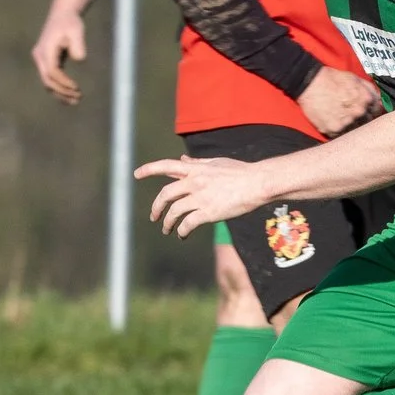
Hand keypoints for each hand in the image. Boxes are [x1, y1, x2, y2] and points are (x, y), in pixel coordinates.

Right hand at [32, 10, 86, 104]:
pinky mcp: (47, 62)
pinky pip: (51, 79)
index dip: (63, 82)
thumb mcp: (76, 30)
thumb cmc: (70, 22)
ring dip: (60, 93)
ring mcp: (42, 60)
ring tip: (76, 100)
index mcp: (45, 50)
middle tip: (78, 97)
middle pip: (47, 80)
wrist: (62, 15)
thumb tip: (79, 58)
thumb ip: (78, 43)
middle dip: (62, 91)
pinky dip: (59, 88)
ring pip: (48, 82)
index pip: (51, 71)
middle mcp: (40, 56)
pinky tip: (71, 95)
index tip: (76, 87)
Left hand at [137, 155, 267, 236]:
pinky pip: (188, 224)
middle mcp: (194, 182)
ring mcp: (201, 197)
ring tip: (167, 230)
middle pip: (165, 194)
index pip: (166, 166)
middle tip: (154, 216)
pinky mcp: (209, 212)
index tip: (136, 174)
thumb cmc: (241, 172)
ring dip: (168, 223)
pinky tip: (182, 235)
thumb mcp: (216, 162)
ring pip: (174, 212)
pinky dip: (182, 231)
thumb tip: (183, 159)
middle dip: (156, 207)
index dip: (149, 169)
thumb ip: (197, 162)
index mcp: (196, 168)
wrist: (258, 183)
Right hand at [298, 65, 384, 136]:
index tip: (367, 111)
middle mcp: (358, 113)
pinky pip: (340, 136)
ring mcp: (346, 123)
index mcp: (366, 100)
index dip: (372, 111)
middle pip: (367, 123)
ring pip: (355, 131)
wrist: (309, 82)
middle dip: (362, 120)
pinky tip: (334, 122)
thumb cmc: (332, 78)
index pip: (377, 112)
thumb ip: (370, 90)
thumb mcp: (355, 79)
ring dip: (351, 127)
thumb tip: (380, 101)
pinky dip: (339, 131)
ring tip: (342, 119)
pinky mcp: (332, 130)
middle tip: (352, 116)